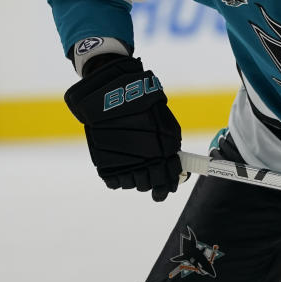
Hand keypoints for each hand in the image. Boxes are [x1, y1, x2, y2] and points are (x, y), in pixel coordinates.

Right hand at [64, 56, 181, 200]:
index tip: (167, 187)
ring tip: (133, 166)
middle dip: (152, 183)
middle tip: (150, 177)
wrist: (109, 94)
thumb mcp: (163, 121)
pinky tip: (120, 165)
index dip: (169, 185)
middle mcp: (145, 160)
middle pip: (149, 185)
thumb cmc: (140, 105)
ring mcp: (124, 164)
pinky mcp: (104, 164)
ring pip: (132, 185)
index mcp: (164, 150)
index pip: (169, 178)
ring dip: (135, 179)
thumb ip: (170, 145)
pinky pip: (114, 182)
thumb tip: (175, 165)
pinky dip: (118, 177)